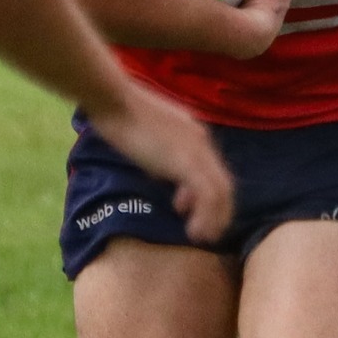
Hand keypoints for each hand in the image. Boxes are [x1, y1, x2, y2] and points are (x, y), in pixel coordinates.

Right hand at [87, 84, 234, 244]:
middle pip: (223, 182)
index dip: (206, 192)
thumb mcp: (146, 133)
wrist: (115, 99)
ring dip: (215, 218)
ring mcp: (197, 151)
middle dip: (219, 210)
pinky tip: (195, 232)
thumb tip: (157, 171)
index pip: (211, 167)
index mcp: (193, 132)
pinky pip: (207, 195)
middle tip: (209, 231)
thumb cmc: (119, 112)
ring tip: (204, 238)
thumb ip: (158, 151)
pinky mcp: (187, 162)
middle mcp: (201, 141)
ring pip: (220, 192)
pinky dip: (205, 216)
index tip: (186, 206)